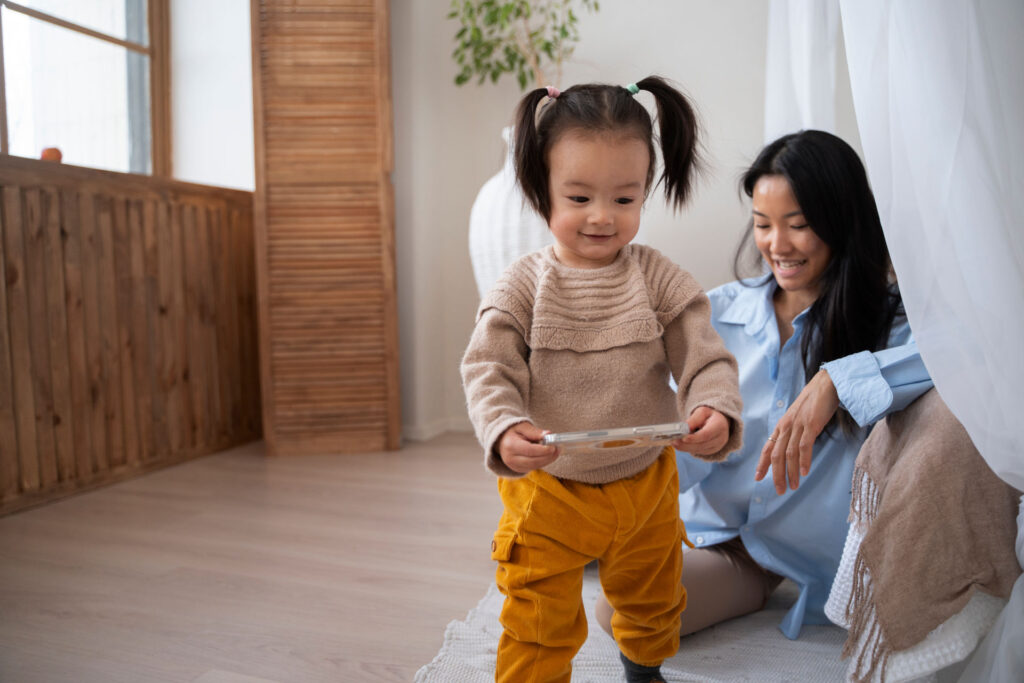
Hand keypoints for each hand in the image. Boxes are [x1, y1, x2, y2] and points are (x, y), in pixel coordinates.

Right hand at [497, 422, 559, 473]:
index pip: (530, 450)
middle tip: (558, 449)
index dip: (543, 450)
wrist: (501, 440)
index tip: (554, 446)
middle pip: (534, 461)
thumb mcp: (523, 426)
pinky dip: (543, 462)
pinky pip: (534, 467)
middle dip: (548, 456)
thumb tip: (548, 434)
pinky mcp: (518, 470)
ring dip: (548, 460)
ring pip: (535, 466)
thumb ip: (535, 431)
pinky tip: (548, 455)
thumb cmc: (513, 431)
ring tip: (556, 451)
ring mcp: (514, 466)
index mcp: (510, 446)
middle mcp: (511, 459)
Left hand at [672, 406, 728, 456]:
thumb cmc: (709, 415)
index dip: (694, 438)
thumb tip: (684, 427)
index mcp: (720, 426)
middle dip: (686, 444)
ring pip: (699, 450)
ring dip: (685, 447)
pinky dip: (688, 449)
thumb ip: (693, 419)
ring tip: (674, 442)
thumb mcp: (702, 412)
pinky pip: (698, 452)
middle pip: (701, 444)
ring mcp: (717, 447)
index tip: (683, 438)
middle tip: (673, 441)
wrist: (719, 422)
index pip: (706, 434)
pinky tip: (680, 445)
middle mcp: (721, 438)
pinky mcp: (712, 451)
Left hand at [755, 368, 839, 493]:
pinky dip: (803, 460)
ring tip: (793, 487)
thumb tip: (793, 450)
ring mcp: (798, 425)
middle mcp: (786, 427)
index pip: (768, 448)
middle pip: (776, 455)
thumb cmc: (814, 402)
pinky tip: (804, 472)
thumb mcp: (799, 418)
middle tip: (779, 491)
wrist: (825, 384)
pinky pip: (804, 445)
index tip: (758, 478)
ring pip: (789, 453)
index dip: (762, 464)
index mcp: (782, 426)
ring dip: (790, 472)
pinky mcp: (811, 424)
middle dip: (776, 475)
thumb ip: (794, 433)